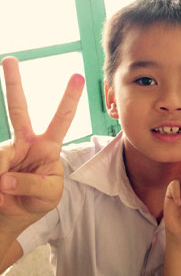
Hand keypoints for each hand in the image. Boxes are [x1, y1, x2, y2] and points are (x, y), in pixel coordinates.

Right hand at [0, 57, 83, 233]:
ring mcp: (6, 150)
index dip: (69, 99)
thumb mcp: (47, 195)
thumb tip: (4, 178)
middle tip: (10, 60)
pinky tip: (0, 194)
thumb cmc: (36, 200)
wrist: (11, 215)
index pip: (61, 119)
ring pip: (0, 156)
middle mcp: (25, 143)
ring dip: (3, 179)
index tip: (78, 76)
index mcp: (47, 147)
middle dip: (14, 85)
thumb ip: (32, 185)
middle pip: (19, 111)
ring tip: (5, 197)